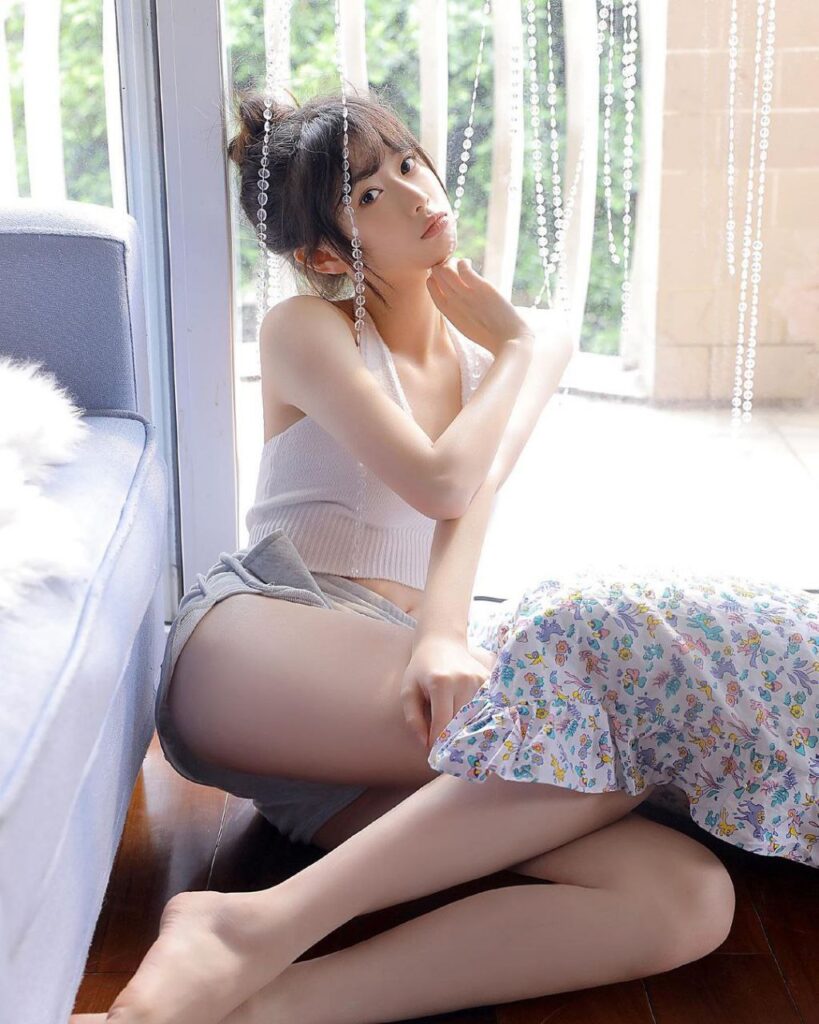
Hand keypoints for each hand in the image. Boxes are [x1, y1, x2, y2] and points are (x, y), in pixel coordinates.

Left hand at [400, 634, 493, 752]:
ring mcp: (479, 680)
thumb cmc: (421, 669)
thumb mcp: (408, 691)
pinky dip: (478, 717)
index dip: (438, 742)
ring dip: (466, 729)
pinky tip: (471, 722)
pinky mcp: (488, 680)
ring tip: (458, 737)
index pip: (443, 724)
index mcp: (441, 683)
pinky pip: (485, 708)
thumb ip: (413, 719)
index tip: (433, 753)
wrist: (442, 642)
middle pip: (461, 723)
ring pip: (475, 717)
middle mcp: (463, 681)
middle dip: (452, 739)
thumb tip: (426, 744)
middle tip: (447, 751)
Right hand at [426, 257, 533, 354]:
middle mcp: (454, 302)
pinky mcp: (481, 288)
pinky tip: (469, 264)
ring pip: (447, 269)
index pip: (431, 286)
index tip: (444, 274)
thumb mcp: (465, 324)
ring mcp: (466, 294)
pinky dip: (463, 263)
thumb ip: (457, 309)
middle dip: (443, 265)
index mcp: (449, 312)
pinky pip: (463, 268)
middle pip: (437, 274)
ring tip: (463, 265)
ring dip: (452, 262)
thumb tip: (454, 292)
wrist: (509, 340)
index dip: (435, 276)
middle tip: (455, 266)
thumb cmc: (489, 334)